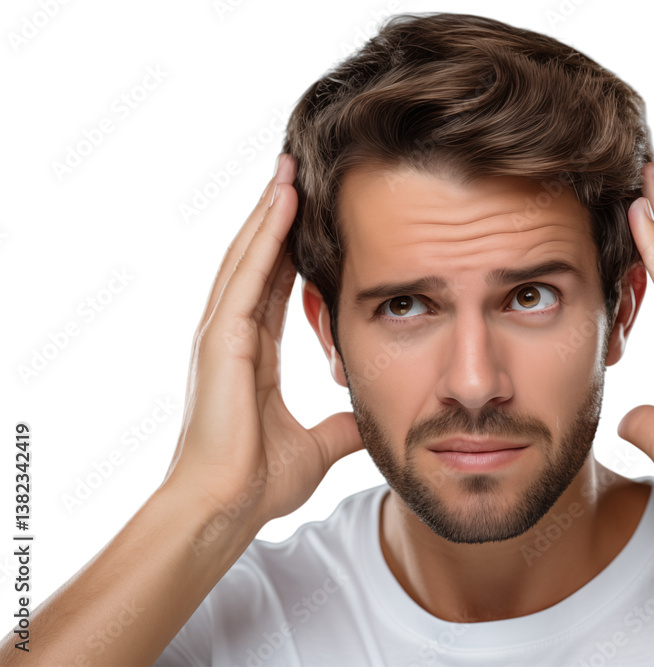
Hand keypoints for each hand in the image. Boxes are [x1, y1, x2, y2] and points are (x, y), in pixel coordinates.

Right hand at [162, 153, 363, 531]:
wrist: (225, 510)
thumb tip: (368, 417)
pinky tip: (281, 201)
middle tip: (296, 170)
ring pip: (248, 257)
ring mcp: (221, 335)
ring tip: (289, 168)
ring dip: (270, 211)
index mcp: (253, 355)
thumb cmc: (257, 483)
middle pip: (257, 261)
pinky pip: (245, 275)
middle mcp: (232, 337)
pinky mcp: (219, 339)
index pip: (275, 288)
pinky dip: (263, 235)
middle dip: (277, 217)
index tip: (310, 216)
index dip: (290, 250)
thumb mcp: (317, 445)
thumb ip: (340, 425)